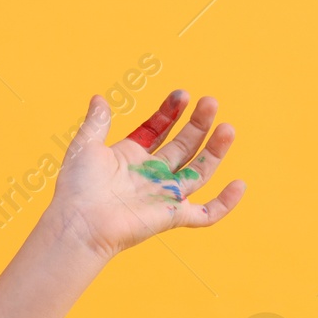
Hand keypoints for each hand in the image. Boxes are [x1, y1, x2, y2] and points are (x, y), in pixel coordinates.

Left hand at [47, 90, 245, 262]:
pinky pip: (206, 214)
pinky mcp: (172, 217)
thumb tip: (99, 98)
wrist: (79, 222)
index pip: (158, 130)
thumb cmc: (78, 188)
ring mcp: (163, 196)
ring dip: (215, 151)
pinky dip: (224, 204)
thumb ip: (97, 122)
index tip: (182, 94)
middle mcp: (151, 175)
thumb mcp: (85, 146)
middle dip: (198, 124)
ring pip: (199, 172)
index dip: (170, 113)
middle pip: (183, 146)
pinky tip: (239, 185)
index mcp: (131, 158)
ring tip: (227, 128)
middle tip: (210, 102)